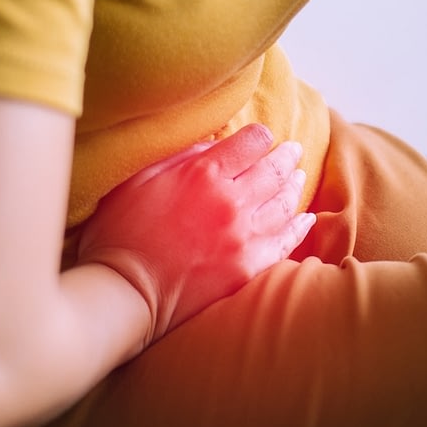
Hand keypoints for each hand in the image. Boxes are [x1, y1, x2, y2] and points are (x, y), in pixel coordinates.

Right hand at [74, 123, 314, 350]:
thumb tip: (212, 144)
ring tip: (298, 177)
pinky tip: (305, 218)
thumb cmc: (122, 232)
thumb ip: (180, 156)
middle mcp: (231, 201)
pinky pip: (286, 241)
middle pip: (275, 169)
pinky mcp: (249, 267)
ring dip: (294, 186)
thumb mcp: (139, 178)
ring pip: (284, 203)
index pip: (252, 141)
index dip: (259, 136)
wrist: (125, 290)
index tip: (261, 138)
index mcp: (204, 173)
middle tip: (293, 151)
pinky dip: (299, 226)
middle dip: (286, 156)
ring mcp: (244, 236)